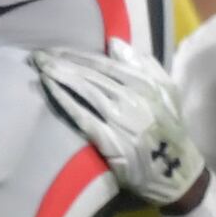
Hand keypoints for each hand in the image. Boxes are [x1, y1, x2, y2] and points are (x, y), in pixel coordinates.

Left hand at [31, 43, 207, 206]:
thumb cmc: (170, 129)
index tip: (54, 48)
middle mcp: (134, 99)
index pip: (105, 64)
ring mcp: (122, 120)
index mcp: (146, 85)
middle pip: (91, 75)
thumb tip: (114, 43)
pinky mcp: (112, 142)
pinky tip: (51, 91)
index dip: (77, 55)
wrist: (178, 173)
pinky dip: (66, 102)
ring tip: (41, 69)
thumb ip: (144, 65)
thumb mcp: (167, 92)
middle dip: (63, 63)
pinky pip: (84, 117)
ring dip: (61, 78)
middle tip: (37, 56)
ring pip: (86, 92)